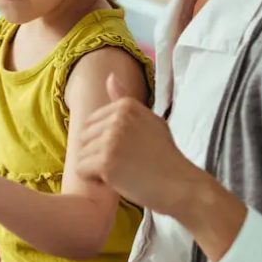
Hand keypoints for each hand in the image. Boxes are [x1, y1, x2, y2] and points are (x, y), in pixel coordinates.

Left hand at [72, 74, 195, 215]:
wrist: (180, 185)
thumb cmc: (165, 156)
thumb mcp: (149, 120)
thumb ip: (125, 100)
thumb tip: (109, 77)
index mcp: (126, 106)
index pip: (90, 123)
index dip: (104, 142)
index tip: (127, 151)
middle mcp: (118, 118)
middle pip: (83, 138)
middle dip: (97, 154)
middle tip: (124, 164)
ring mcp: (111, 139)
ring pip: (82, 155)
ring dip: (96, 169)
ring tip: (122, 172)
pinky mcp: (106, 162)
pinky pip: (82, 170)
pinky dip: (94, 180)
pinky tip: (115, 181)